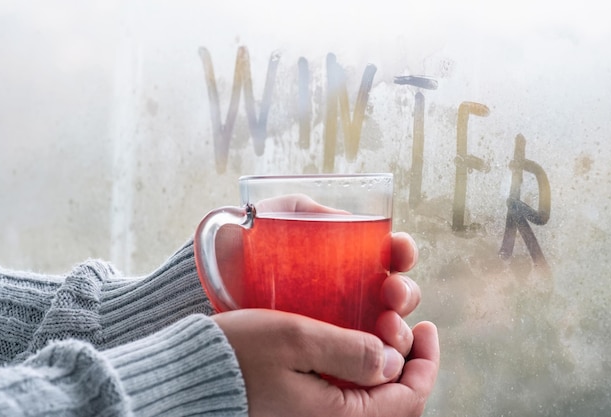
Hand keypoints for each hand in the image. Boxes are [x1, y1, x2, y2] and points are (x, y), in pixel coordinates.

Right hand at [213, 309, 438, 416]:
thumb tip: (393, 360)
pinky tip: (353, 346)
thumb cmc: (236, 357)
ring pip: (374, 401)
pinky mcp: (303, 412)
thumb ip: (352, 351)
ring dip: (387, 365)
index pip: (409, 397)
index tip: (425, 326)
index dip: (426, 360)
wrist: (189, 379)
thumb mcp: (296, 341)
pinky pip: (349, 400)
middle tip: (400, 322)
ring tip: (380, 329)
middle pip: (397, 403)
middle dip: (409, 361)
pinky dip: (362, 374)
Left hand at [216, 195, 426, 358]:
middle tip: (391, 294)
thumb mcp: (275, 219)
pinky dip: (379, 361)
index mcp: (346, 262)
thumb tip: (348, 219)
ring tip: (387, 324)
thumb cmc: (241, 251)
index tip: (400, 252)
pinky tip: (378, 358)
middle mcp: (348, 294)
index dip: (403, 253)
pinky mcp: (321, 352)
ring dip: (400, 327)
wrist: (204, 286)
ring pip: (386, 330)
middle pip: (395, 296)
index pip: (388, 258)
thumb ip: (306, 210)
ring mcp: (337, 325)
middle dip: (406, 293)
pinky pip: (361, 362)